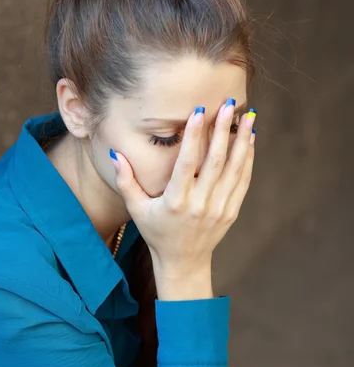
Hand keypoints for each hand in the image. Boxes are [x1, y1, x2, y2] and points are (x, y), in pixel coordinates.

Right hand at [111, 101, 256, 268]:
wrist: (183, 262)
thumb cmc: (156, 231)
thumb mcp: (136, 209)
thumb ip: (125, 181)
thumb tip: (116, 154)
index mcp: (176, 201)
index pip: (187, 163)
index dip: (194, 137)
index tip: (200, 112)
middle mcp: (200, 204)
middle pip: (215, 162)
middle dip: (223, 130)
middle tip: (228, 104)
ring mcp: (219, 208)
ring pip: (234, 169)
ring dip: (242, 140)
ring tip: (247, 116)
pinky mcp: (231, 211)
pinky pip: (243, 181)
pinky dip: (248, 159)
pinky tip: (250, 140)